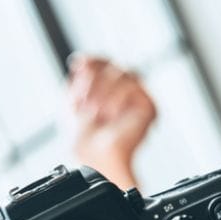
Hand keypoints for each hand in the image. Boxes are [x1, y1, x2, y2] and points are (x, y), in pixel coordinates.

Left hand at [67, 54, 156, 186]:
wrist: (95, 158)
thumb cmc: (83, 140)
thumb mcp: (71, 102)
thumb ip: (78, 79)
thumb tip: (82, 61)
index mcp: (109, 92)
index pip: (106, 64)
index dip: (93, 60)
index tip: (77, 63)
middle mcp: (126, 94)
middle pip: (114, 65)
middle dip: (94, 80)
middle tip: (83, 100)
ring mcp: (138, 99)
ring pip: (123, 72)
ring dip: (102, 90)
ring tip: (94, 111)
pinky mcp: (148, 107)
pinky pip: (132, 86)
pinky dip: (115, 98)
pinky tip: (109, 114)